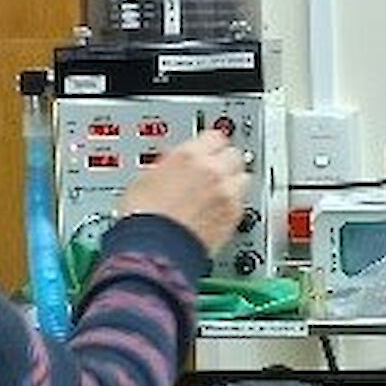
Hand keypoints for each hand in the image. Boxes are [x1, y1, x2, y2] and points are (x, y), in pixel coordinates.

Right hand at [116, 131, 248, 253]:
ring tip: (220, 192)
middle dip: (225, 161)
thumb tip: (168, 164)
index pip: (214, 135)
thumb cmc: (142, 219)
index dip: (211, 143)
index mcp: (189, 155)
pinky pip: (242, 203)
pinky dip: (234, 205)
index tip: (208, 148)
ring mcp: (226, 194)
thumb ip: (165, 166)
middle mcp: (212, 171)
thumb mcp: (143, 180)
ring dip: (234, 182)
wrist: (154, 250)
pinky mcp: (233, 218)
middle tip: (214, 171)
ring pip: (243, 177)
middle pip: (234, 154)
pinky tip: (220, 212)